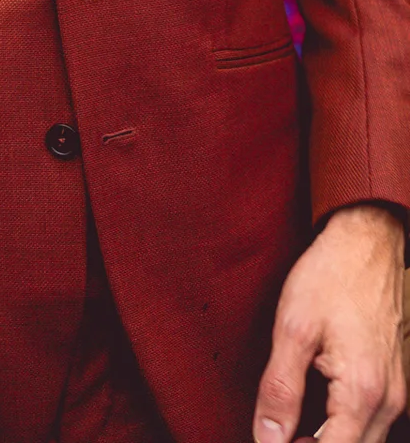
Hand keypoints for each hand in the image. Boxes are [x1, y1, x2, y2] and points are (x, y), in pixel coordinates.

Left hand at [254, 203, 405, 442]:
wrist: (369, 241)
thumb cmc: (331, 276)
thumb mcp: (293, 328)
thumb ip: (280, 390)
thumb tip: (267, 438)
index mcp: (363, 393)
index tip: (271, 442)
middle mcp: (390, 402)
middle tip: (279, 436)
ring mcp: (399, 394)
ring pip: (367, 442)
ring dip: (331, 442)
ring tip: (294, 429)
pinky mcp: (397, 383)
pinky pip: (374, 425)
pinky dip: (347, 429)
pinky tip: (318, 414)